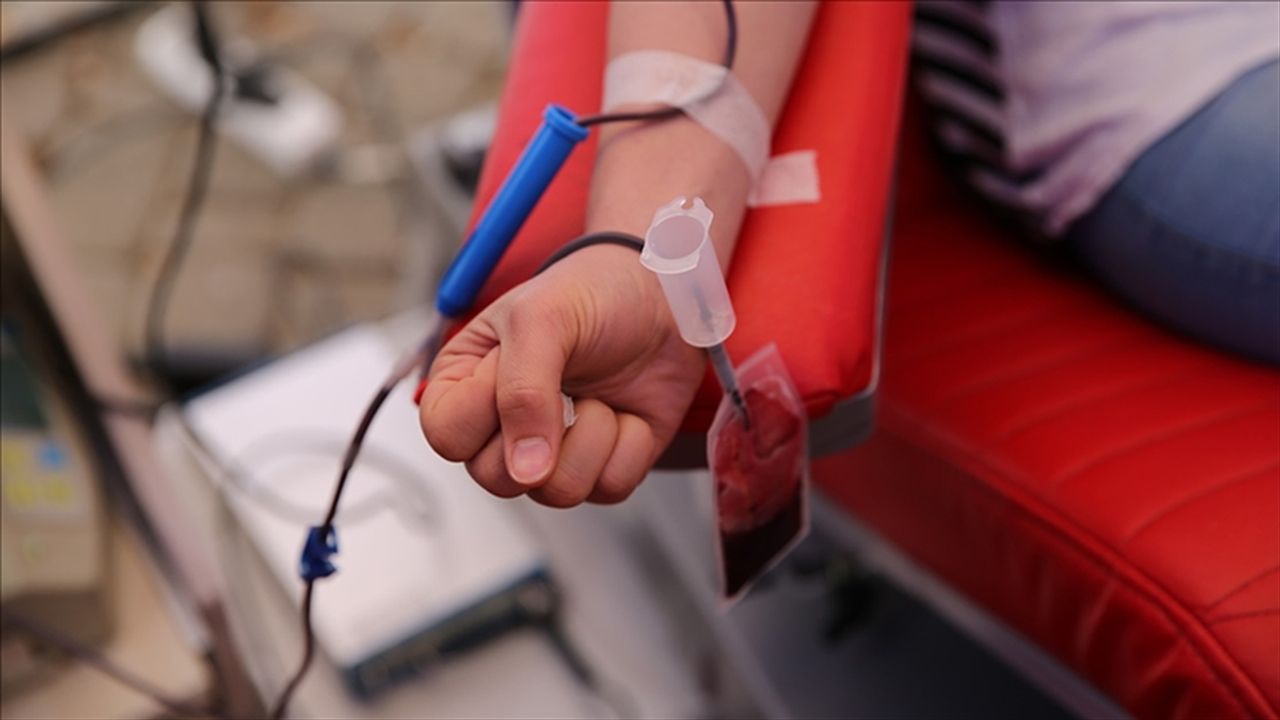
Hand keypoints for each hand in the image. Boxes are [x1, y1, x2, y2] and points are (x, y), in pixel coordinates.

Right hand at [419, 244, 704, 505]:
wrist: (664, 298)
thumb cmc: (592, 295)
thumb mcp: (541, 319)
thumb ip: (521, 392)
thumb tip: (524, 472)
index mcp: (465, 386)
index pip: (449, 437)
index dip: (487, 412)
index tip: (515, 367)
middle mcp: (503, 428)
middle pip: (498, 479)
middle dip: (548, 431)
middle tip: (567, 383)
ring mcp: (554, 453)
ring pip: (558, 492)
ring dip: (594, 435)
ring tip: (600, 393)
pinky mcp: (603, 466)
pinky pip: (610, 487)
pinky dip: (629, 444)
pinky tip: (628, 409)